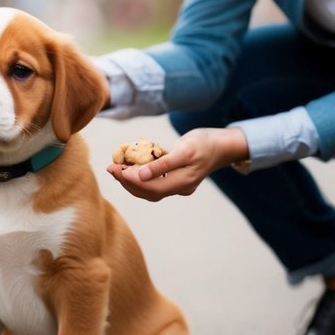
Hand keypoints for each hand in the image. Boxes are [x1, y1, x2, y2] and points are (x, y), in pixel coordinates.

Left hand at [105, 127, 247, 201]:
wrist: (223, 144)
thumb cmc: (204, 143)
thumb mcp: (184, 149)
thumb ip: (162, 164)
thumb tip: (139, 175)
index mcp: (183, 182)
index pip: (149, 187)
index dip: (130, 180)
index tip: (114, 168)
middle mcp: (181, 188)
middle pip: (147, 191)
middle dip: (127, 181)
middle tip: (110, 168)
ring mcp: (180, 186)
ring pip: (150, 189)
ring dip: (132, 181)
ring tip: (117, 169)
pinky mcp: (178, 180)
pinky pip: (156, 182)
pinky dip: (142, 177)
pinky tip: (132, 168)